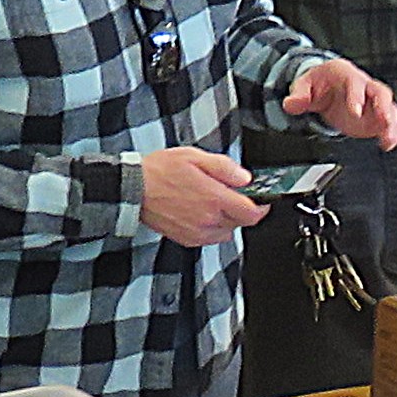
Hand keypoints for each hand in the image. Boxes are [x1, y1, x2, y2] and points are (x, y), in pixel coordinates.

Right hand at [138, 146, 269, 246]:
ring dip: (227, 219)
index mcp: (214, 199)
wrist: (134, 190)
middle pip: (240, 223)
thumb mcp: (195, 157)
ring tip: (212, 202)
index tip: (262, 201)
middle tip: (231, 194)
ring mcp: (197, 233)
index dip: (262, 207)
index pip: (252, 213)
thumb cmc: (159, 171)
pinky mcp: (187, 239)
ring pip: (226, 232)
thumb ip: (225, 168)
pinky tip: (201, 212)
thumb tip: (245, 178)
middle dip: (241, 209)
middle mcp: (208, 220)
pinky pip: (210, 238)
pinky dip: (212, 227)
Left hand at [282, 59, 396, 147]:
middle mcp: (364, 85)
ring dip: (391, 121)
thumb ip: (298, 95)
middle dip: (383, 107)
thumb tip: (291, 104)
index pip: (355, 83)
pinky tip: (387, 143)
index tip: (355, 112)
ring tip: (388, 137)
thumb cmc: (320, 83)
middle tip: (384, 121)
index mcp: (346, 74)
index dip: (357, 97)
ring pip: (389, 107)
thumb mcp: (304, 85)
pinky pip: (389, 121)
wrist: (327, 88)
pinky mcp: (376, 115)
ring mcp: (372, 101)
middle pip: (380, 92)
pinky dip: (391, 132)